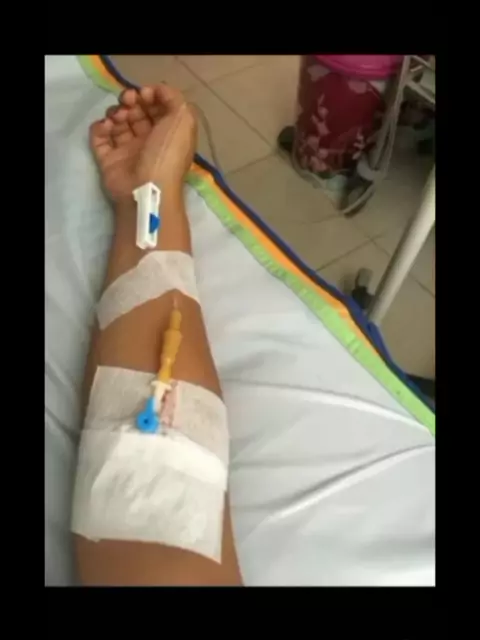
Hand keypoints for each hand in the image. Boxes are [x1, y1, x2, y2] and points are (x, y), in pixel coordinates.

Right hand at [90, 85, 196, 203]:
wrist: (146, 188)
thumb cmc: (166, 154)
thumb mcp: (183, 121)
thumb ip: (174, 99)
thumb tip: (157, 90)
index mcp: (168, 133)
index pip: (156, 108)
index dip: (150, 96)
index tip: (144, 95)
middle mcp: (149, 141)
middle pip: (136, 112)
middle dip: (130, 101)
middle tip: (127, 101)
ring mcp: (128, 151)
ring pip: (118, 122)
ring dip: (116, 112)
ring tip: (118, 118)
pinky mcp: (109, 160)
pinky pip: (100, 138)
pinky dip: (100, 127)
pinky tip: (106, 127)